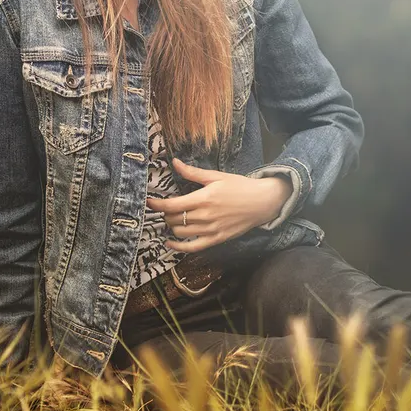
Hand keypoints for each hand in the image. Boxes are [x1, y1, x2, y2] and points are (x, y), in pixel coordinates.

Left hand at [147, 158, 289, 252]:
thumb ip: (192, 172)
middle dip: (165, 214)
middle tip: (165, 207)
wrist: (262, 202)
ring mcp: (211, 229)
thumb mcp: (216, 176)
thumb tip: (174, 162)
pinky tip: (170, 243)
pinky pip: (192, 248)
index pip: (172, 205)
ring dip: (171, 226)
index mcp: (204, 198)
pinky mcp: (217, 239)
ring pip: (180, 233)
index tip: (148, 202)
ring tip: (171, 219)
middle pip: (174, 219)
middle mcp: (206, 216)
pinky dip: (178, 247)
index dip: (156, 205)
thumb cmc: (239, 186)